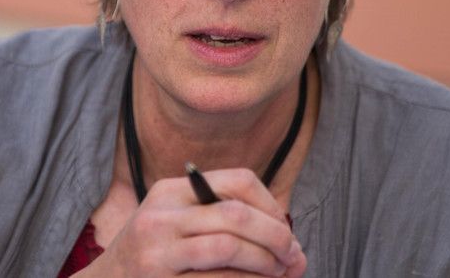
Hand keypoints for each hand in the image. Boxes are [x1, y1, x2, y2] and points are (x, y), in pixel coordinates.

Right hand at [80, 168, 306, 276]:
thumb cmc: (153, 258)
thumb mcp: (178, 227)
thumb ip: (228, 226)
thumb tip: (296, 251)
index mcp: (171, 191)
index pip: (238, 180)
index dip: (271, 205)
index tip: (285, 229)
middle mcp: (162, 215)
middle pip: (237, 214)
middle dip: (276, 236)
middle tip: (292, 256)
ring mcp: (157, 250)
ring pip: (230, 247)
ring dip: (265, 263)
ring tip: (276, 273)